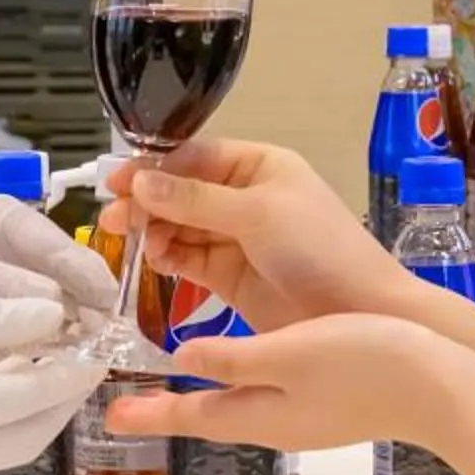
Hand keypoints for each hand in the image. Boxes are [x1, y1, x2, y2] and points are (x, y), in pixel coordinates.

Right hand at [0, 290, 104, 474]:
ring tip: (56, 369)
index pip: (26, 398)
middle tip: (89, 360)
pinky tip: (8, 387)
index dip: (69, 369)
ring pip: (0, 448)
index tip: (100, 342)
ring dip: (31, 411)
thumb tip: (58, 317)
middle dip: (61, 399)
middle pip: (23, 437)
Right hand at [101, 139, 409, 332]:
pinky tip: (155, 260)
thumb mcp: (258, 215)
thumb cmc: (320, 251)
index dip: (154, 168)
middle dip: (147, 202)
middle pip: (181, 192)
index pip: (195, 158)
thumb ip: (195, 200)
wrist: (360, 316)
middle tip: (114, 218)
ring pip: (180, 226)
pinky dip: (168, 258)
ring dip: (153, 231)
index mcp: (259, 167)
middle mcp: (244, 197)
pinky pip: (188, 259)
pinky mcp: (229, 276)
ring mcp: (236, 238)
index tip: (117, 180)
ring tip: (134, 242)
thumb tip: (141, 181)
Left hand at [105, 314, 474, 452]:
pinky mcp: (329, 403)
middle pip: (211, 416)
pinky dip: (241, 384)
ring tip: (176, 382)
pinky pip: (268, 397)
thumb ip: (234, 358)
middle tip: (131, 404)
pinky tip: (244, 370)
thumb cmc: (366, 365)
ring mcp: (306, 417)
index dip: (151, 412)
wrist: (442, 386)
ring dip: (203, 394)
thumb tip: (183, 358)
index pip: (192, 414)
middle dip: (170, 407)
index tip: (111, 417)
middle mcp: (278, 423)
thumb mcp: (289, 353)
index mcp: (263, 414)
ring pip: (238, 406)